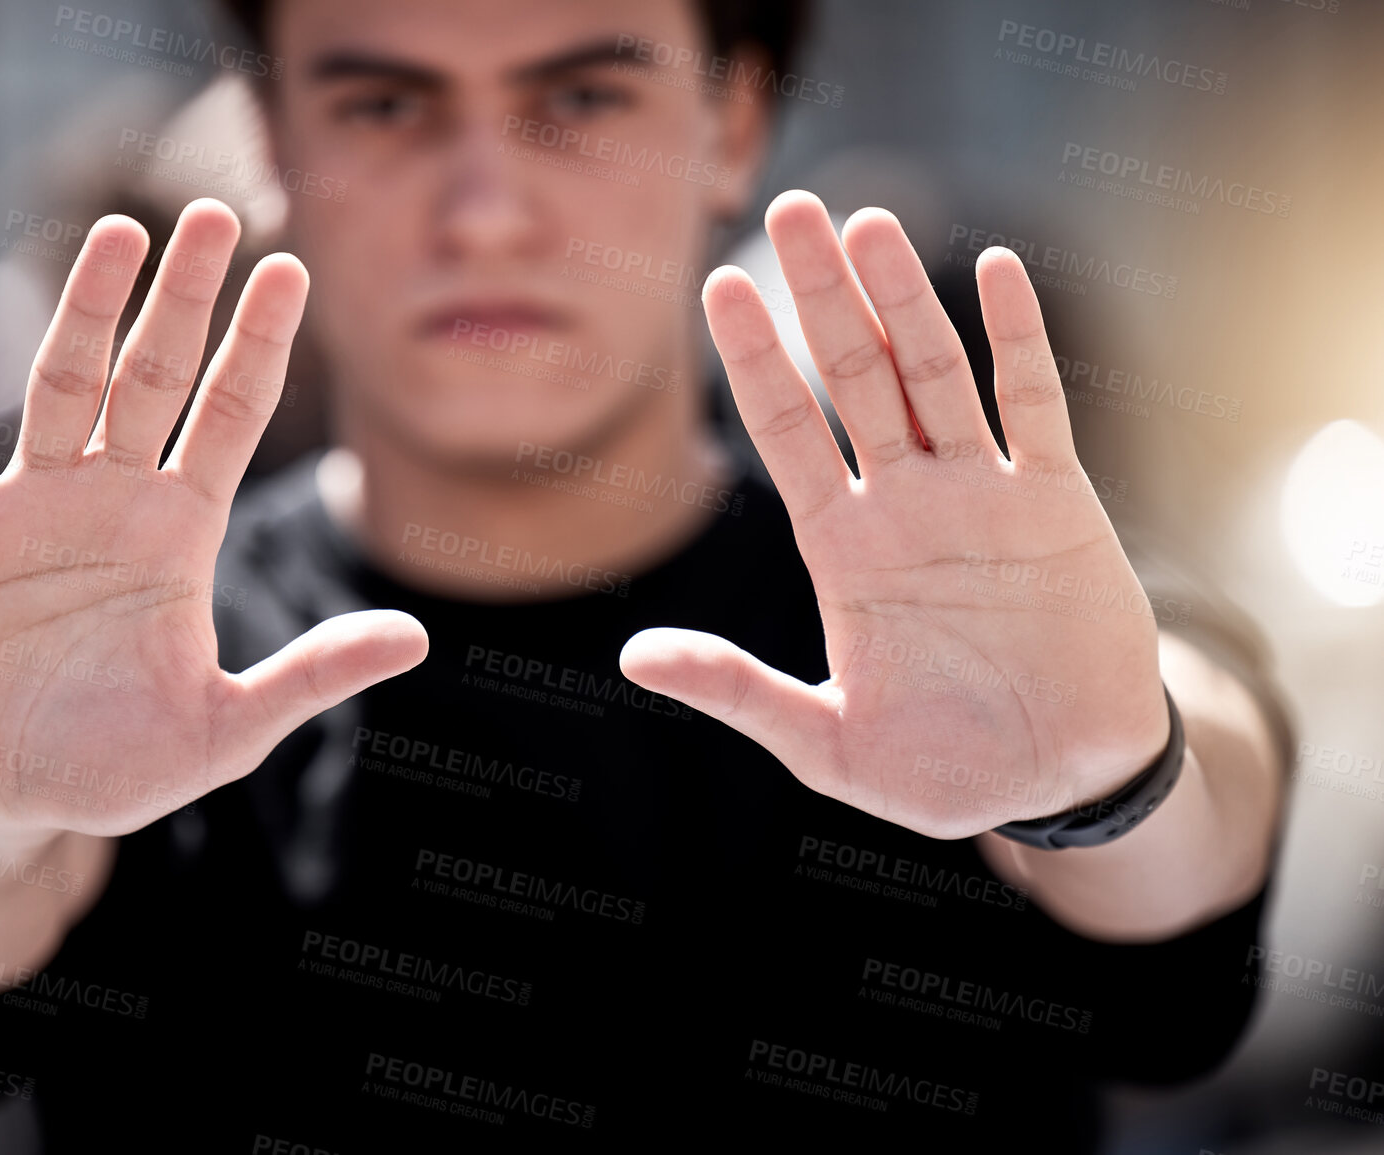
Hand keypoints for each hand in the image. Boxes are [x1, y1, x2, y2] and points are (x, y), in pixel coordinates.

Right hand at [0, 198, 426, 840]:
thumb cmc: (113, 768)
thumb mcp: (226, 729)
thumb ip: (312, 677)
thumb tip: (418, 638)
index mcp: (181, 534)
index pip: (230, 415)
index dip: (259, 345)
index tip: (293, 269)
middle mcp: (115, 500)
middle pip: (157, 376)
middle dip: (187, 299)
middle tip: (216, 214)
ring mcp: (35, 505)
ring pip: (69, 383)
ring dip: (91, 307)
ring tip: (123, 230)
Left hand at [620, 191, 1166, 838]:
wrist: (1060, 785)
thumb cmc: (939, 773)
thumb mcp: (824, 744)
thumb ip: (737, 692)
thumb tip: (635, 657)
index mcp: (842, 550)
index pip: (786, 431)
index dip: (755, 360)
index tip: (715, 289)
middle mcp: (903, 505)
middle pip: (854, 377)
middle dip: (819, 296)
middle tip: (788, 208)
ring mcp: (980, 496)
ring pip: (936, 374)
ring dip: (905, 298)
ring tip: (867, 221)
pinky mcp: (1057, 506)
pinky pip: (1036, 408)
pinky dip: (1019, 341)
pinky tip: (998, 270)